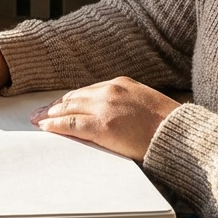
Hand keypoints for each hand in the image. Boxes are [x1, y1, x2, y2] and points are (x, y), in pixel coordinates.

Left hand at [29, 77, 180, 161]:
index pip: (87, 91)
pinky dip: (55, 125)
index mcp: (120, 83)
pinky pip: (71, 124)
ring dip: (50, 115)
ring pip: (68, 108)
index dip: (70, 99)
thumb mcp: (144, 104)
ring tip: (38, 121)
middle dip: (55, 106)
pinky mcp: (102, 126)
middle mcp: (110, 90)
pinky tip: (46, 128)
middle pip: (74, 97)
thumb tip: (111, 116)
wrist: (179, 134)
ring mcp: (105, 107)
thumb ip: (125, 105)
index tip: (59, 105)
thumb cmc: (167, 125)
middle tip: (40, 113)